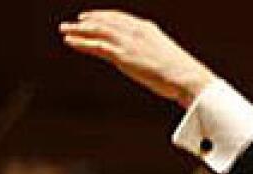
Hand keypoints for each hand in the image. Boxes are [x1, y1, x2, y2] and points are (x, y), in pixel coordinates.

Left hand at [59, 10, 215, 107]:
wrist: (187, 78)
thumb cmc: (183, 74)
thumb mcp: (168, 59)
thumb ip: (154, 56)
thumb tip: (153, 65)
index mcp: (147, 29)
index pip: (120, 18)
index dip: (104, 16)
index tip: (92, 17)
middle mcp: (135, 31)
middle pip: (106, 22)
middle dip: (88, 21)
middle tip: (74, 23)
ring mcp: (128, 42)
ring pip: (97, 31)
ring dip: (78, 30)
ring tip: (64, 30)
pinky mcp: (122, 55)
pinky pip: (96, 45)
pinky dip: (81, 42)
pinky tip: (70, 41)